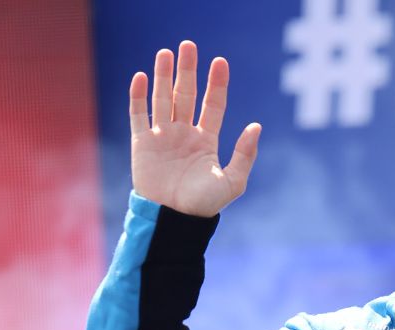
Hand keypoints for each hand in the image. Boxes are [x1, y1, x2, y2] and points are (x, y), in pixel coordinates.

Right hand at [129, 41, 260, 216]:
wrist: (174, 219)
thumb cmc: (204, 205)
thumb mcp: (232, 181)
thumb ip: (244, 154)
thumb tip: (256, 126)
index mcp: (206, 140)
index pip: (213, 105)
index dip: (216, 84)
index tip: (220, 62)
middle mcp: (184, 134)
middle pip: (186, 94)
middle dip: (188, 70)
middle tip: (189, 45)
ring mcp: (163, 136)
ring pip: (163, 98)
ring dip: (163, 75)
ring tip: (166, 53)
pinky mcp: (143, 143)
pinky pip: (139, 114)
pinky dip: (138, 96)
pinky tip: (141, 77)